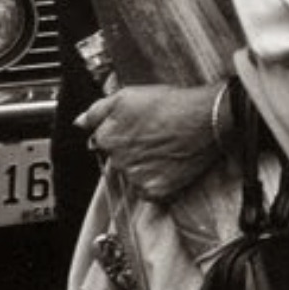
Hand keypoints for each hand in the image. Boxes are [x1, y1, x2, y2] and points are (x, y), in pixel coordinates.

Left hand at [79, 83, 222, 201]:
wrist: (207, 118)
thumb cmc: (172, 104)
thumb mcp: (128, 96)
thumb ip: (97, 110)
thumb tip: (80, 122)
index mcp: (107, 138)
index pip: (104, 144)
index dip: (123, 137)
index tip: (139, 132)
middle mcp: (118, 160)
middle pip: (119, 162)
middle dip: (134, 153)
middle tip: (156, 139)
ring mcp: (137, 176)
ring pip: (134, 178)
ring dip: (146, 169)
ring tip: (166, 151)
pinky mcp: (156, 189)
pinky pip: (150, 193)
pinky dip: (158, 183)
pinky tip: (170, 166)